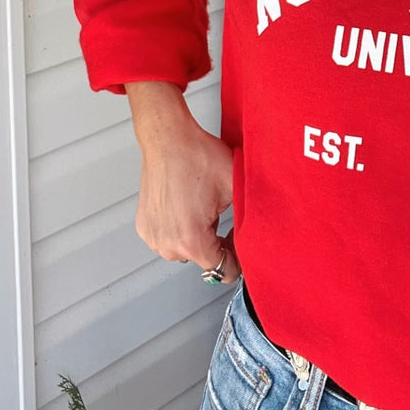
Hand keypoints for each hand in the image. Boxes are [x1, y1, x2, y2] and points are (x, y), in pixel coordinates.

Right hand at [127, 82, 241, 284]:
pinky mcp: (145, 226)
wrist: (168, 138)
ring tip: (203, 207)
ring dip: (198, 235)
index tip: (240, 242)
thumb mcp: (236, 186)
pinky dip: (180, 227)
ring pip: (186, 249)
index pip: (223, 271)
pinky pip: (169, 237)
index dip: (238, 257)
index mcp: (191, 240)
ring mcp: (153, 236)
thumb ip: (251, 216)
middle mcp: (168, 244)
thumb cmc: (198, 156)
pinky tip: (187, 205)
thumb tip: (264, 233)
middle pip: (204, 260)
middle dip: (217, 242)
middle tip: (222, 215)